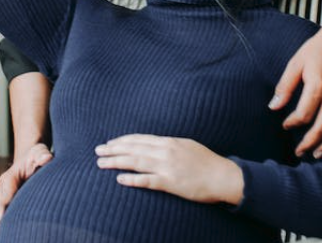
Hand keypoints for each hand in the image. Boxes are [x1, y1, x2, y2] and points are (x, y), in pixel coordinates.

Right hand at [0, 143, 51, 242]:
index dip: (3, 204)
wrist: (31, 158)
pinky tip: (1, 242)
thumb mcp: (40, 151)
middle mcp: (3, 191)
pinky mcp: (7, 207)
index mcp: (10, 178)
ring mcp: (4, 200)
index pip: (5, 191)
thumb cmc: (36, 156)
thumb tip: (47, 158)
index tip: (1, 217)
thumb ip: (42, 154)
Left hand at [95, 134, 243, 204]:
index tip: (110, 143)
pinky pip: (147, 180)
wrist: (223, 175)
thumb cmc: (206, 161)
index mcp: (169, 142)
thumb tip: (155, 145)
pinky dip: (132, 179)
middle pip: (133, 148)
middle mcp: (165, 151)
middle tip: (98, 151)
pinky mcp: (170, 182)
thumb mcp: (186, 146)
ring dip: (116, 162)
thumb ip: (169, 145)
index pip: (140, 139)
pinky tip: (120, 179)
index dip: (123, 140)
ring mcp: (167, 166)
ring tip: (101, 163)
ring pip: (135, 162)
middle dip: (114, 149)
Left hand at [269, 13, 321, 157]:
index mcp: (318, 85)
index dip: (293, 123)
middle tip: (300, 152)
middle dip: (310, 142)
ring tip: (318, 153)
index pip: (304, 114)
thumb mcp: (296, 63)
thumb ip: (285, 86)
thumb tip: (273, 106)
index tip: (286, 125)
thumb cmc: (319, 47)